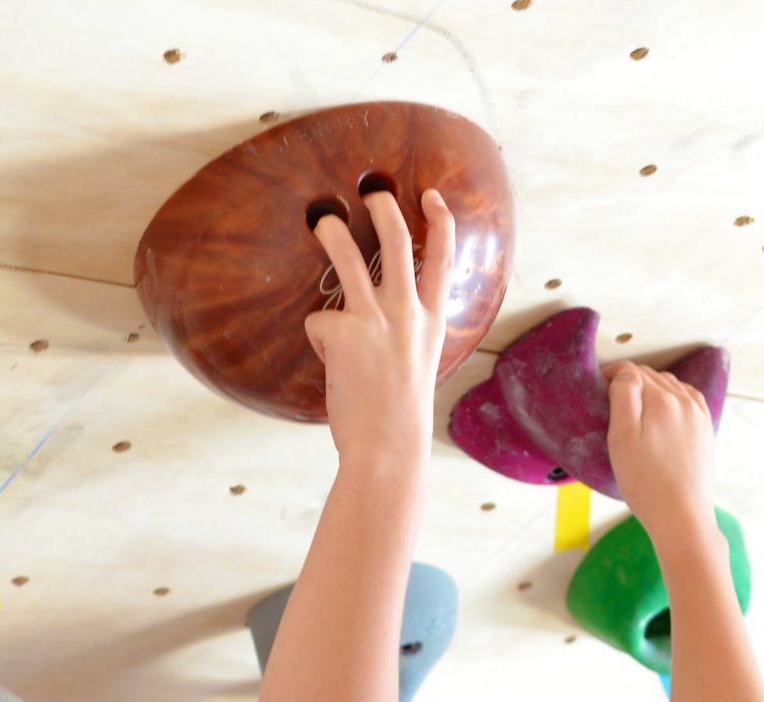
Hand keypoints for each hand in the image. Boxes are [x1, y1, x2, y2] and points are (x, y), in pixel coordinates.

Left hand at [305, 188, 456, 464]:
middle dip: (384, 207)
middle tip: (372, 191)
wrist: (388, 448)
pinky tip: (331, 367)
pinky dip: (320, 341)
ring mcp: (376, 318)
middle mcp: (408, 312)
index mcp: (433, 322)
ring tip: (323, 221)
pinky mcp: (343, 330)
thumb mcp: (418, 366)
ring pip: (349, 257)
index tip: (432, 196)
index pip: (444, 258)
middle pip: (398, 240)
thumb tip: (372, 322)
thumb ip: (406, 335)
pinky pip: (319, 321)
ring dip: (334, 232)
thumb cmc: (400, 417)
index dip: (440, 221)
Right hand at [605, 363, 715, 538]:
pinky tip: (662, 411)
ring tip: (635, 405)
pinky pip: (688, 400)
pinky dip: (673, 397)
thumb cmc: (646, 483)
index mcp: (662, 400)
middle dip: (631, 381)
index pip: (632, 371)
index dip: (611, 375)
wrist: (681, 517)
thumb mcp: (622, 438)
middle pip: (652, 376)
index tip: (598, 386)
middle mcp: (684, 401)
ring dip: (652, 388)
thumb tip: (626, 373)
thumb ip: (624, 397)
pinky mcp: (705, 430)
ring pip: (671, 386)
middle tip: (611, 399)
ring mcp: (698, 415)